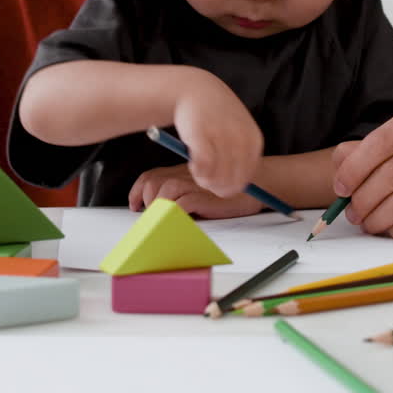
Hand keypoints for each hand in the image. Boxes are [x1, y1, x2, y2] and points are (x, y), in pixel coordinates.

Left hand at [128, 165, 262, 217]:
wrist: (258, 182)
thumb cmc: (227, 187)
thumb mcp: (200, 185)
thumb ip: (182, 190)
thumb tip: (161, 210)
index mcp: (179, 170)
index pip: (148, 176)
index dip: (136, 191)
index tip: (135, 206)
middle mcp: (183, 175)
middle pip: (152, 184)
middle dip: (145, 202)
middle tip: (149, 217)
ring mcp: (194, 185)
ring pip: (163, 194)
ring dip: (157, 209)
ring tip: (160, 221)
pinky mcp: (204, 197)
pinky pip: (180, 206)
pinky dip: (172, 216)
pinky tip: (175, 222)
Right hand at [170, 69, 263, 196]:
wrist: (194, 88)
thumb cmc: (215, 113)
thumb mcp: (238, 129)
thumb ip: (241, 154)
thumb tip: (237, 187)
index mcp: (253, 139)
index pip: (247, 177)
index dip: (232, 185)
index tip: (220, 182)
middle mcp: (241, 139)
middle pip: (233, 182)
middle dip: (218, 187)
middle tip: (206, 179)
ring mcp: (221, 137)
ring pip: (217, 179)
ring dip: (205, 180)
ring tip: (198, 169)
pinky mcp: (201, 137)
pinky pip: (202, 169)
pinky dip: (197, 172)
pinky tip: (192, 164)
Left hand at [332, 99, 392, 237]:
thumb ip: (373, 147)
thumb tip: (340, 166)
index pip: (383, 140)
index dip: (355, 167)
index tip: (341, 187)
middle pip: (392, 172)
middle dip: (364, 197)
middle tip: (352, 212)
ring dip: (379, 217)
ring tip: (368, 222)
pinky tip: (392, 228)